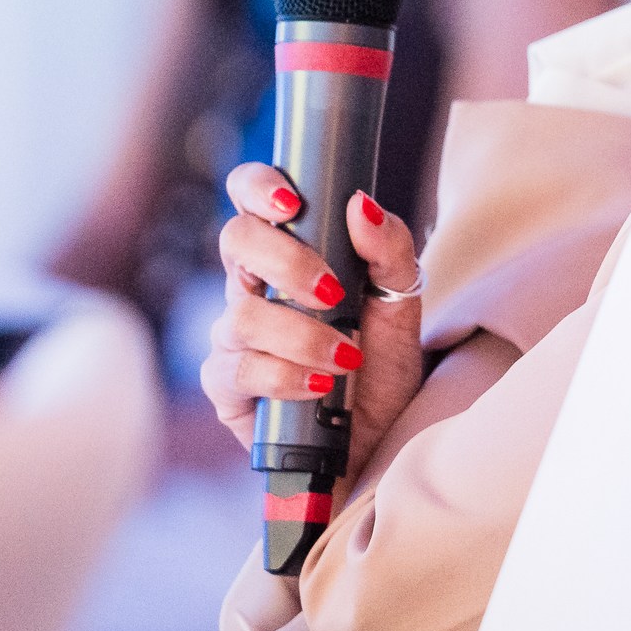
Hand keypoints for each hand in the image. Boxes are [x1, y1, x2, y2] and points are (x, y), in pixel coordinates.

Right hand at [203, 163, 423, 474]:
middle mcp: (253, 288)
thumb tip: (362, 205)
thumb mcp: (402, 306)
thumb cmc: (384, 370)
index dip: (257, 186)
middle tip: (332, 292)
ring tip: (346, 357)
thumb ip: (389, 251)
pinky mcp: (228, 388)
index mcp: (289, 255)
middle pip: (236, 242)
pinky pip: (240, 370)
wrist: (381, 444)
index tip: (292, 202)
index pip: (250, 198)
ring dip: (302, 335)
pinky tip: (320, 387)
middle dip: (287, 262)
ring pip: (243, 315)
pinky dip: (285, 376)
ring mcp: (235, 337)